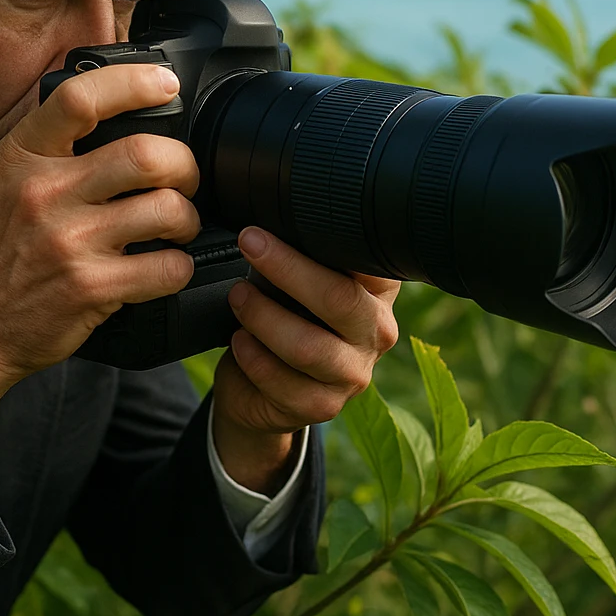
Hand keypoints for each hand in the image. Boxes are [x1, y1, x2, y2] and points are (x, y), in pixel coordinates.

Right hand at [0, 63, 199, 457]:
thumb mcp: (0, 179)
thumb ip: (47, 144)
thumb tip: (110, 107)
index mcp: (21, 156)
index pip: (80, 99)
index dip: (133, 83)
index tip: (165, 85)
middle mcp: (44, 193)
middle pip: (144, 154)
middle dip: (183, 163)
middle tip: (183, 176)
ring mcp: (68, 242)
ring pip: (165, 209)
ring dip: (187, 216)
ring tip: (177, 224)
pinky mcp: (90, 288)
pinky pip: (166, 267)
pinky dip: (179, 266)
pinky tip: (165, 264)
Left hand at [212, 226, 399, 492]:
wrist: (264, 385)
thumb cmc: (284, 311)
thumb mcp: (297, 276)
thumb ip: (302, 250)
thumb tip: (273, 209)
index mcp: (378, 289)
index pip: (366, 258)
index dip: (328, 235)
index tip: (286, 214)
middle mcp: (377, 331)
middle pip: (338, 298)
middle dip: (287, 266)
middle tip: (249, 241)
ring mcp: (354, 374)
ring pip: (307, 345)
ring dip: (263, 316)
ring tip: (237, 297)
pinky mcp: (325, 406)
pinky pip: (283, 382)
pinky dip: (252, 357)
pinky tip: (239, 341)